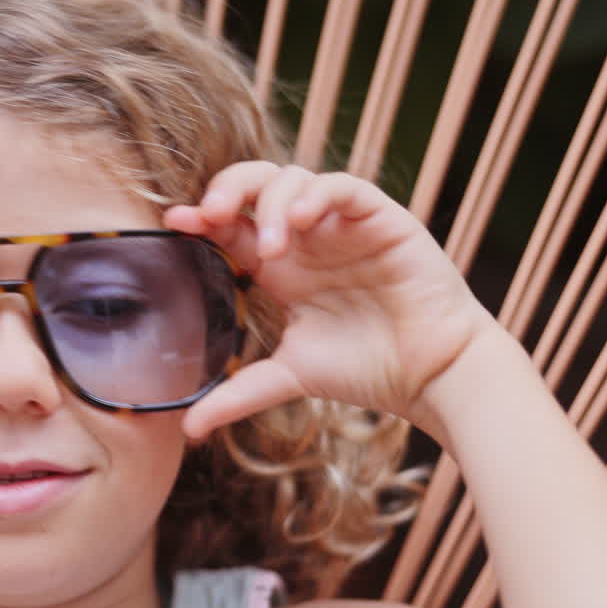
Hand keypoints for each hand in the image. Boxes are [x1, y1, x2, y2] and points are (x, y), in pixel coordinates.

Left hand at [164, 162, 497, 443]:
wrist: (431, 375)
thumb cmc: (367, 369)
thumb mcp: (289, 376)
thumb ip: (237, 395)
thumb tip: (187, 429)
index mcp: (279, 265)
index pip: (231, 225)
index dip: (202, 218)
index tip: (175, 224)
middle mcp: (305, 238)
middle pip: (254, 185)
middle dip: (226, 188)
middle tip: (210, 215)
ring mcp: (340, 224)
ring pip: (293, 178)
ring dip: (271, 204)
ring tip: (271, 248)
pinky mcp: (379, 218)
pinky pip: (342, 186)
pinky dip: (316, 195)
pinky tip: (300, 222)